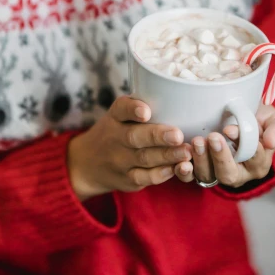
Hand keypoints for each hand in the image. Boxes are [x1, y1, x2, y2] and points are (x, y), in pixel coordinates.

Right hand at [67, 96, 191, 200]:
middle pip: (135, 137)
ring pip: (144, 158)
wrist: (87, 164)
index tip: (145, 112)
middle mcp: (115, 138)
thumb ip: (140, 106)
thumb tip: (180, 95)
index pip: (121, 109)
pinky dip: (160, 174)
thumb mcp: (119, 115)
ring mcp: (120, 161)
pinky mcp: (127, 179)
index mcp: (115, 117)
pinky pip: (144, 177)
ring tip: (186, 151)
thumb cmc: (115, 131)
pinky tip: (175, 168)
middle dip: (158, 136)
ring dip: (167, 156)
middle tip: (178, 135)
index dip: (133, 109)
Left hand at [173, 105, 274, 187]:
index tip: (230, 129)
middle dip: (220, 157)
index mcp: (259, 162)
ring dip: (201, 160)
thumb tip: (272, 141)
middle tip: (213, 137)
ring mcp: (217, 172)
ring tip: (197, 142)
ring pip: (209, 176)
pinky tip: (181, 160)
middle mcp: (239, 173)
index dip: (242, 144)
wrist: (238, 115)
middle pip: (229, 174)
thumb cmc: (258, 118)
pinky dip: (184, 171)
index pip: (253, 157)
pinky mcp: (199, 169)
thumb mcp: (274, 120)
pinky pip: (191, 177)